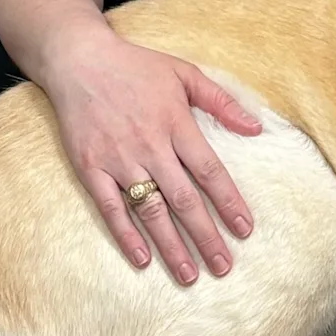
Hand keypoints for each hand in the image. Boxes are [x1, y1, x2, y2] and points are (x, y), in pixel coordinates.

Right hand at [44, 27, 262, 284]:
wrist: (79, 60)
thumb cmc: (137, 67)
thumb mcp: (185, 73)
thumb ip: (221, 102)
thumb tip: (256, 128)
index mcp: (176, 124)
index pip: (210, 171)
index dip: (229, 202)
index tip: (245, 229)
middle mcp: (150, 146)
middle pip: (184, 199)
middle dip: (206, 236)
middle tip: (224, 266)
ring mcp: (118, 159)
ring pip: (151, 210)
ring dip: (171, 246)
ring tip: (190, 275)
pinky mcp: (90, 168)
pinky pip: (110, 208)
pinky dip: (126, 235)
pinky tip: (142, 260)